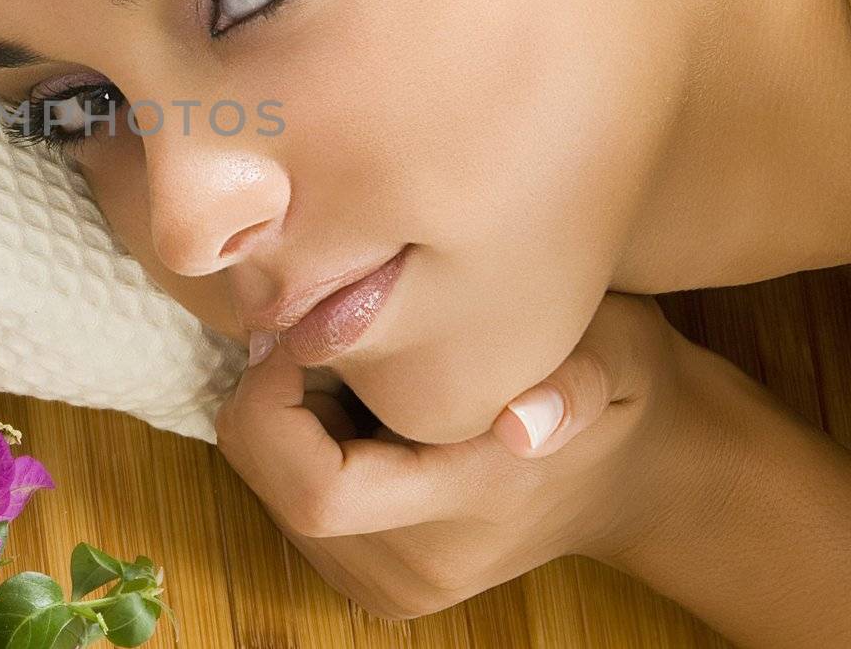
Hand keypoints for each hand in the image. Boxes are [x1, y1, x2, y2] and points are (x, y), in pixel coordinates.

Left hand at [212, 292, 685, 619]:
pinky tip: (355, 406)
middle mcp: (415, 566)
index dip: (275, 400)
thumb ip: (573, 382)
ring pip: (268, 488)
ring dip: (282, 417)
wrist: (640, 479)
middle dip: (268, 395)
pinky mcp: (375, 580)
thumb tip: (524, 424)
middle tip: (317, 333)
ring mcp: (392, 582)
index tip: (305, 326)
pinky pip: (287, 501)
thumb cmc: (614, 391)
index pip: (314, 487)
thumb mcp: (613, 358)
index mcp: (465, 511)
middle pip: (272, 483)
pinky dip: (298, 444)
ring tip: (347, 368)